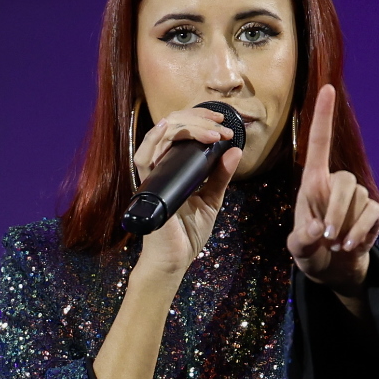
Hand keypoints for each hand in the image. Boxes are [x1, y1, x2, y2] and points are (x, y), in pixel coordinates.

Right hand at [132, 104, 243, 277]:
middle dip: (197, 118)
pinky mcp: (148, 188)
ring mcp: (153, 177)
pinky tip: (166, 126)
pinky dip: (153, 139)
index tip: (223, 122)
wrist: (175, 259)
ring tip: (212, 129)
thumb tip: (235, 150)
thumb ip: (220, 175)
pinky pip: (143, 159)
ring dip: (186, 125)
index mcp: (173, 168)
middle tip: (221, 122)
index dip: (199, 120)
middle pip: (171, 128)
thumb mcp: (211, 199)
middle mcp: (160, 168)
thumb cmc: (188, 234)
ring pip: (160, 136)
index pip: (180, 132)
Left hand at [287, 84, 378, 297]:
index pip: (319, 143)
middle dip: (334, 212)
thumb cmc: (309, 249)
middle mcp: (336, 182)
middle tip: (325, 237)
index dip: (323, 116)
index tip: (327, 88)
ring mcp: (358, 196)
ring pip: (357, 202)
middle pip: (344, 183)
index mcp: (313, 182)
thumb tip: (318, 229)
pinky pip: (371, 217)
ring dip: (344, 227)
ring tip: (334, 244)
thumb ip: (303, 238)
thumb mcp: (298, 246)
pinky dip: (359, 234)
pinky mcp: (375, 212)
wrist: (331, 267)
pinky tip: (349, 246)